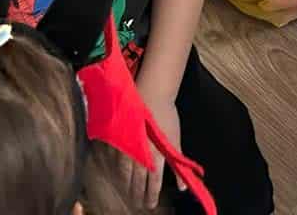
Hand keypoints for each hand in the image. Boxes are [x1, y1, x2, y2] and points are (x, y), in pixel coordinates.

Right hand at [128, 82, 179, 208]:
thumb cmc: (166, 115)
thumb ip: (179, 165)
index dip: (151, 195)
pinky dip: (116, 169)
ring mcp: (125, 147)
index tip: (150, 204)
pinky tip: (118, 174)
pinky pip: (114, 159)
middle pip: (137, 180)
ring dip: (127, 184)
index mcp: (155, 155)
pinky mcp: (116, 138)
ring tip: (128, 192)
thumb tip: (183, 187)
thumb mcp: (175, 140)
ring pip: (124, 172)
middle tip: (138, 203)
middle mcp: (139, 154)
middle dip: (138, 193)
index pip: (152, 182)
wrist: (151, 92)